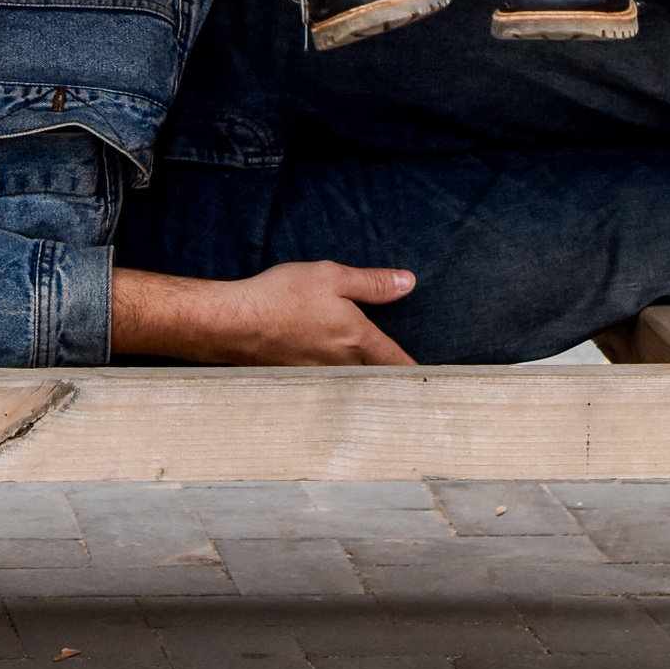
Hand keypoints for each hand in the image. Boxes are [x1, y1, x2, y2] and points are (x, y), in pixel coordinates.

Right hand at [111, 258, 417, 366]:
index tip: (436, 387)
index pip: (399, 363)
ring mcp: (320, 378)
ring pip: (353, 386)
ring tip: (374, 386)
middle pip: (378, 382)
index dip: (418, 375)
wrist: (233, 323)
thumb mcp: (331, 277)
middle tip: (411, 391)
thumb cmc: (281, 297)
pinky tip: (327, 376)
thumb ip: (372, 283)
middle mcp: (343, 367)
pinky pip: (327, 386)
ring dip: (364, 386)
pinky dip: (335, 385)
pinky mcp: (298, 380)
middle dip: (393, 384)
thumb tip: (408, 283)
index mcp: (357, 341)